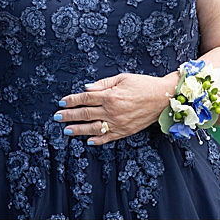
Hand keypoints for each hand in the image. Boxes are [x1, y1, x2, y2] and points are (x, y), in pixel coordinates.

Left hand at [55, 73, 172, 145]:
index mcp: (110, 95)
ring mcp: (118, 123)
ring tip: (66, 131)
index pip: (85, 98)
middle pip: (85, 114)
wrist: (162, 98)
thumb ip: (103, 84)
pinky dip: (98, 140)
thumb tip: (86, 88)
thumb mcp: (122, 78)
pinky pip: (109, 138)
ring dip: (78, 130)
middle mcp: (112, 111)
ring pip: (93, 128)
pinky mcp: (125, 131)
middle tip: (57, 117)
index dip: (72, 100)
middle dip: (69, 116)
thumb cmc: (142, 84)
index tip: (61, 102)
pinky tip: (88, 141)